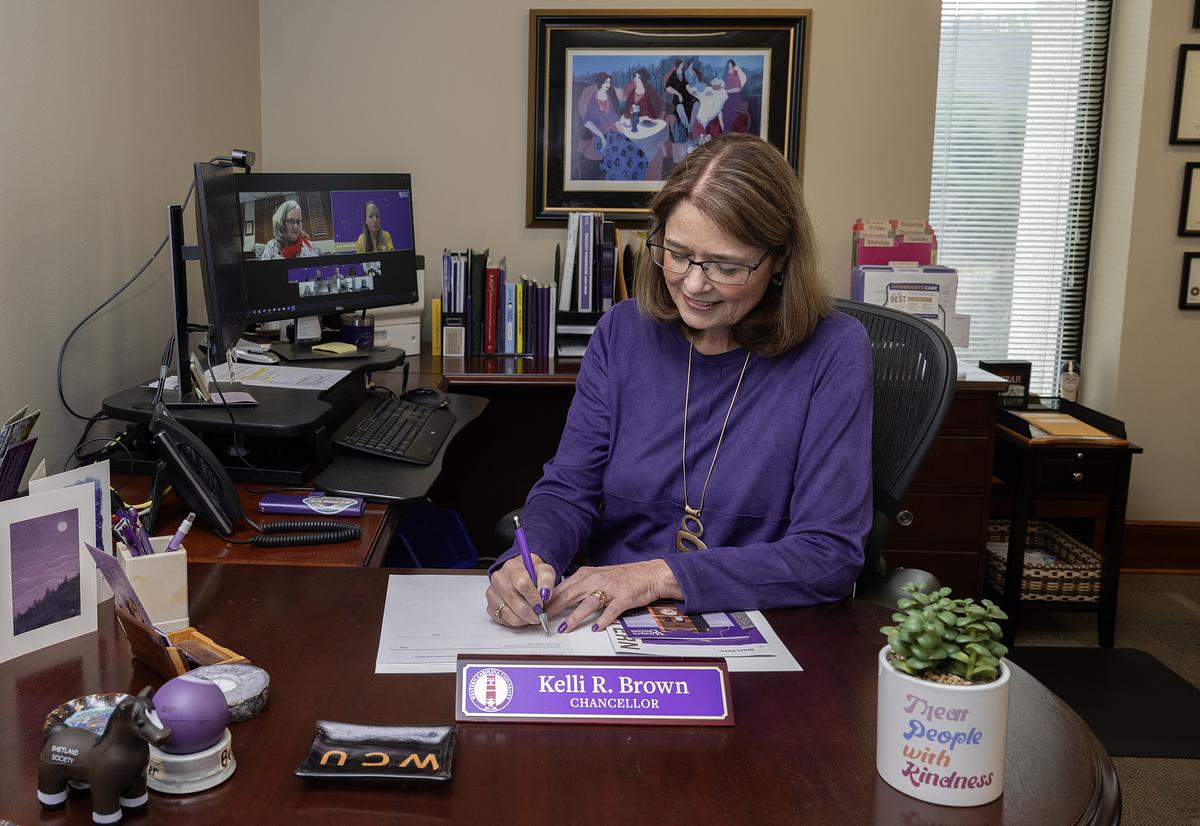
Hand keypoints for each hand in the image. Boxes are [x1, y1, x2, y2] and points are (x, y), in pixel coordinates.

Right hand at [486, 554, 554, 627]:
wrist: (522, 576)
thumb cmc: (532, 575)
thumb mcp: (545, 572)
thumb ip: (547, 581)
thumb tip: (545, 594)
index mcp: (512, 567)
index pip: (522, 583)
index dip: (532, 597)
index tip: (541, 605)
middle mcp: (498, 579)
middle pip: (513, 600)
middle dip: (530, 612)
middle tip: (540, 616)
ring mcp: (493, 593)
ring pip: (508, 613)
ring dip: (524, 619)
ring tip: (533, 616)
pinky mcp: (491, 607)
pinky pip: (504, 620)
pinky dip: (517, 622)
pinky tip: (524, 616)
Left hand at [546, 560, 682, 632]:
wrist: (649, 574)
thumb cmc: (622, 577)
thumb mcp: (597, 577)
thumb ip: (578, 586)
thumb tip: (557, 598)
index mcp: (586, 574)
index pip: (561, 587)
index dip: (547, 600)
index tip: (536, 611)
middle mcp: (596, 579)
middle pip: (570, 594)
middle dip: (554, 608)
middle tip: (542, 621)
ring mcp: (611, 589)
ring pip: (588, 602)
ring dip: (575, 616)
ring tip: (564, 628)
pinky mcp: (624, 598)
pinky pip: (612, 609)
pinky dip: (604, 618)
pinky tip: (597, 627)